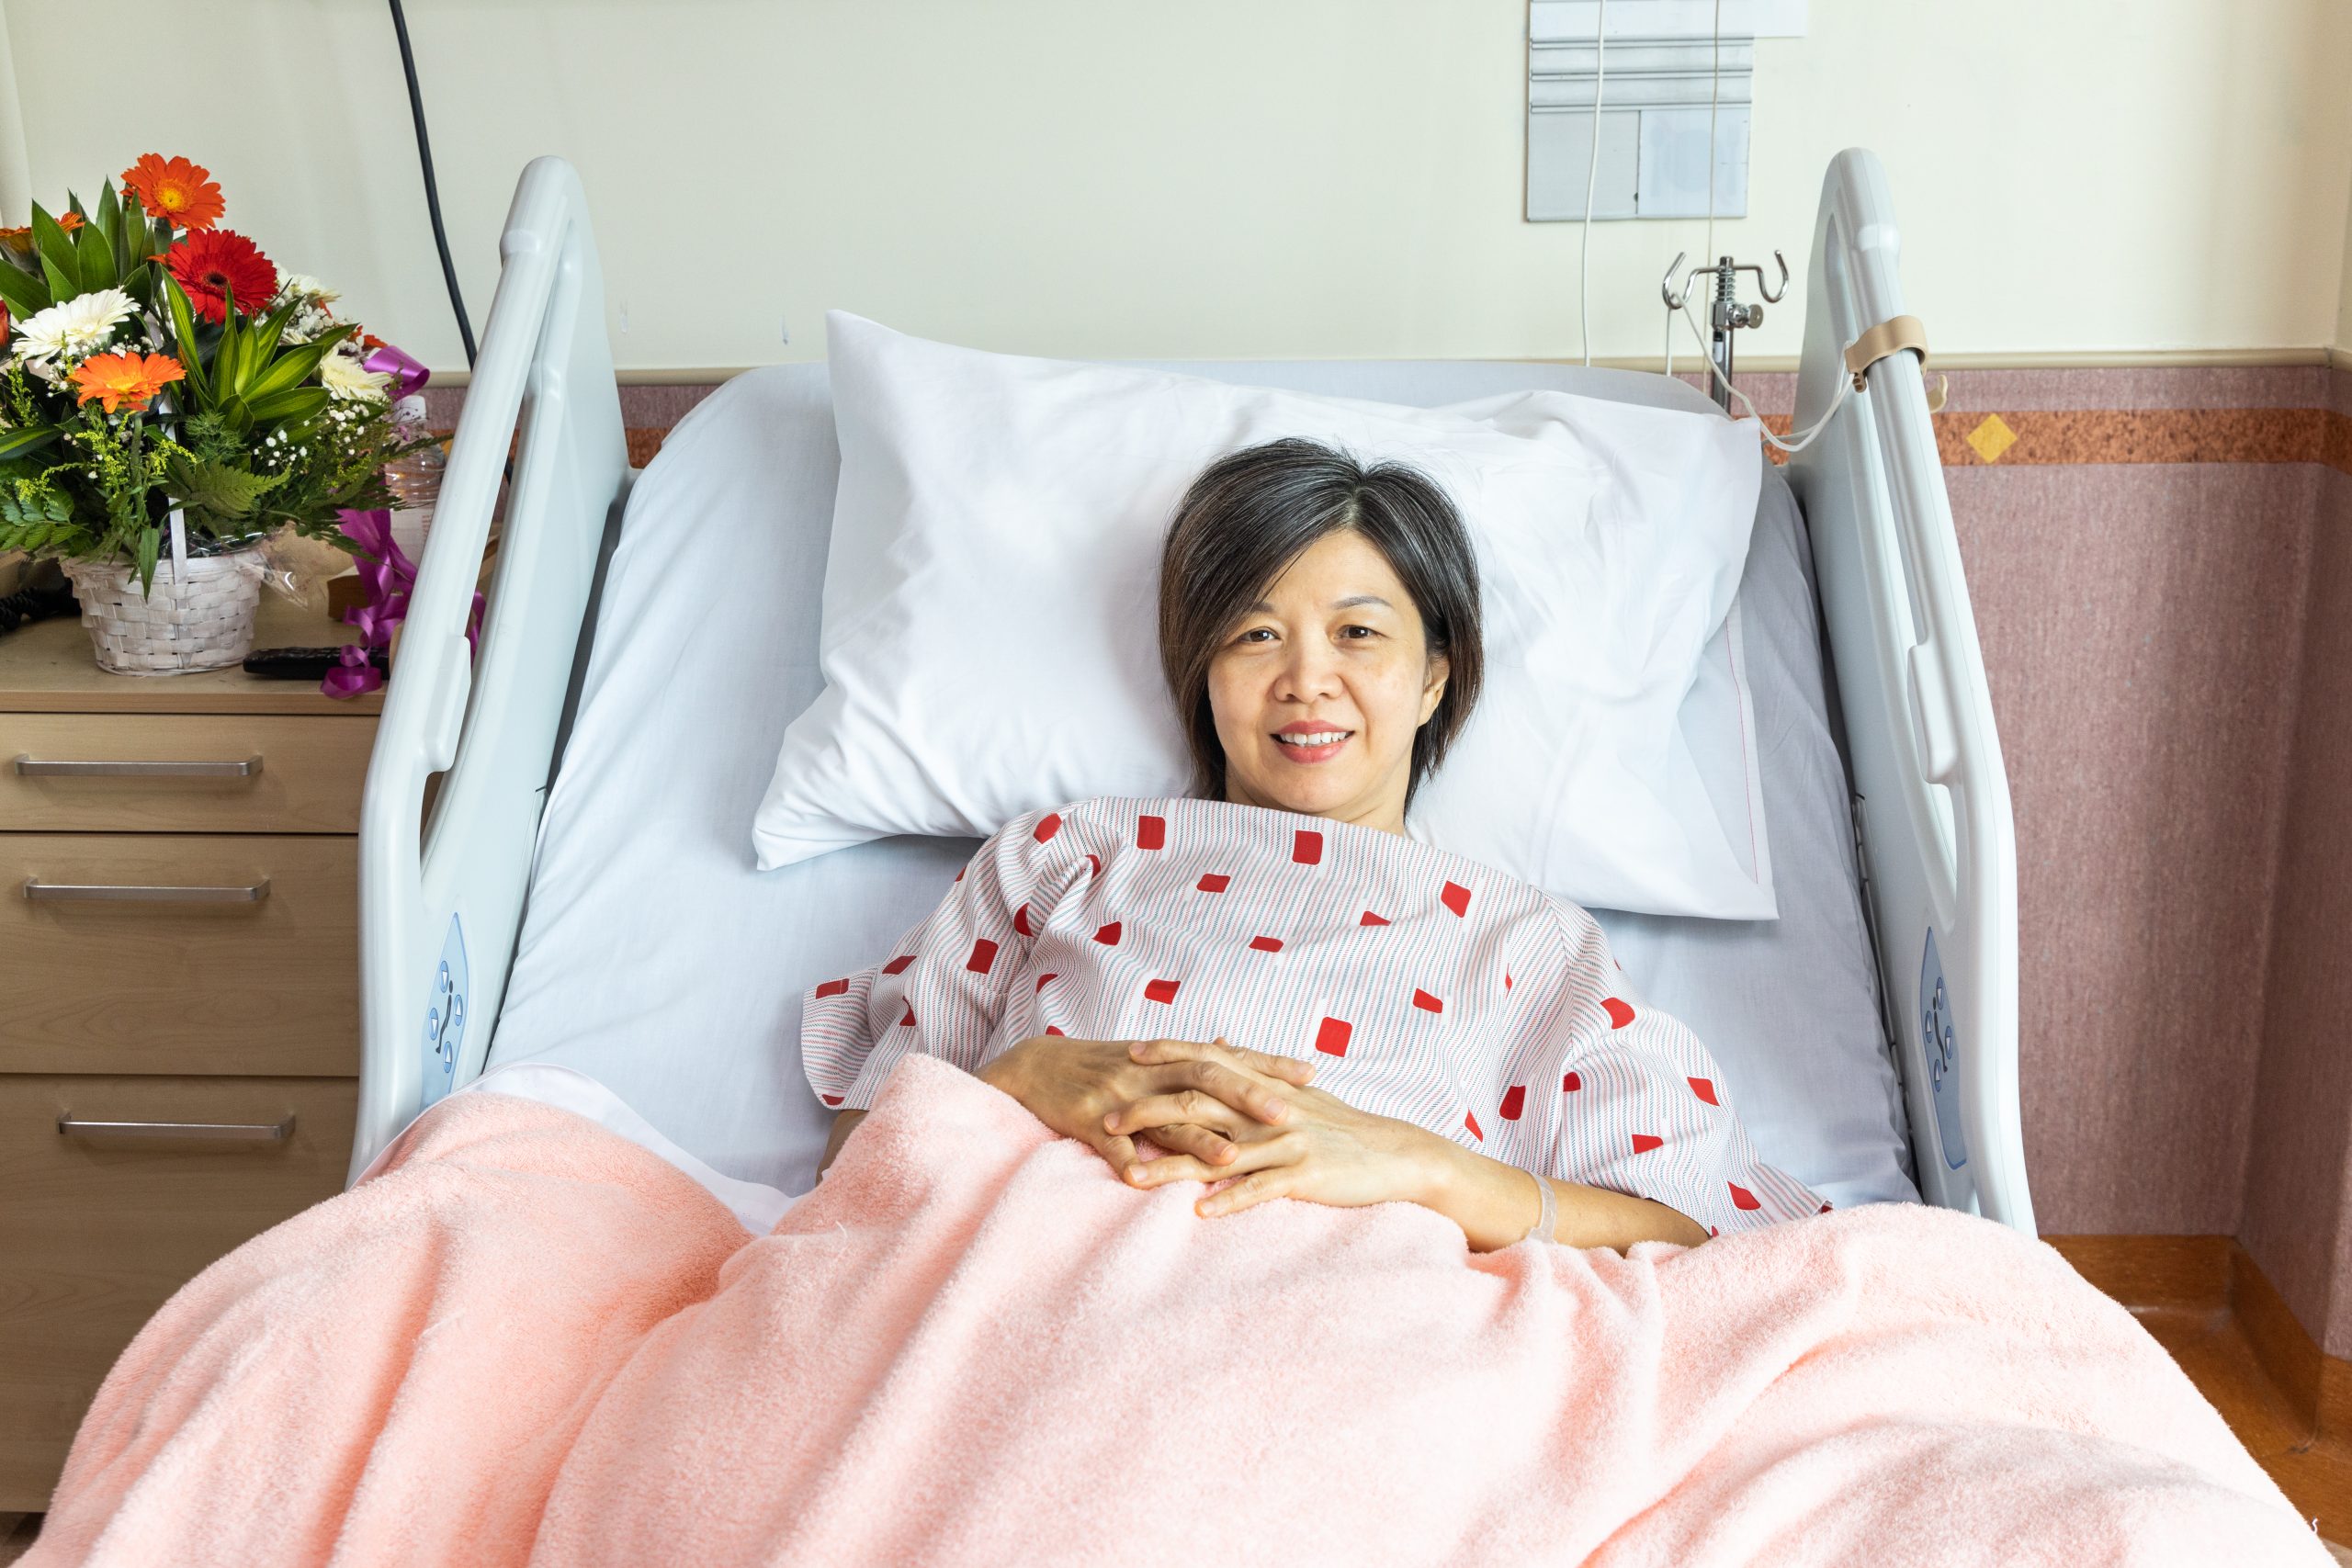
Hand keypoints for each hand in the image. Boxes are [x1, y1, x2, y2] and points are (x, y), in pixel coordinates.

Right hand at [975, 1033, 1314, 1183]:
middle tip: (1287, 1115)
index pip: (1229, 1057)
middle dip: (1247, 1098)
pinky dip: (1126, 1164)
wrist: (1036, 1065)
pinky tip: (1143, 1185)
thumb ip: (1190, 1057)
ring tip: (1232, 1159)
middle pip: (1205, 1080)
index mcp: (1168, 1058)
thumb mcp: (1147, 1057)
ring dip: (1197, 1140)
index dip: (1269, 1064)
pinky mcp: (1086, 1121)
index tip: (1311, 1073)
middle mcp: (1149, 1073)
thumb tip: (1234, 1047)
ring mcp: (1118, 1097)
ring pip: (1163, 1118)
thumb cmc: (1099, 1064)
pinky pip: (1109, 1147)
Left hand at [1116, 1048, 1448, 1218]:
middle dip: (1148, 1111)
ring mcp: (1287, 1142)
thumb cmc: (1341, 1126)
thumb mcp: (1295, 1091)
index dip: (1166, 1056)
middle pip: (1198, 1103)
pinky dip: (1229, 1200)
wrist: (1396, 1154)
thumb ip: (1251, 1071)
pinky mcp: (1305, 1175)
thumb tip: (1217, 1043)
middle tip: (1105, 1121)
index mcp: (1264, 1087)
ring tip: (1131, 1177)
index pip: (1207, 1061)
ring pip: (1218, 1152)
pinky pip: (1260, 1188)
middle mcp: (1269, 1109)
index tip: (1126, 1056)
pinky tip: (1199, 1213)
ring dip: (1172, 1166)